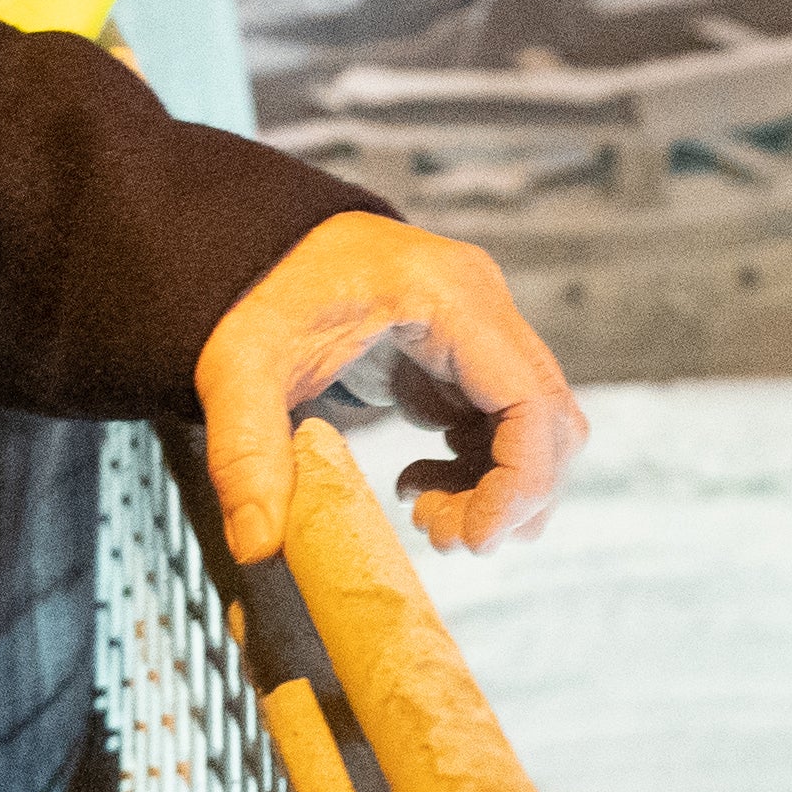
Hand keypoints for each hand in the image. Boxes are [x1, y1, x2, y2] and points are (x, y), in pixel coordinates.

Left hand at [195, 209, 584, 563]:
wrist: (252, 245)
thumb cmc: (254, 289)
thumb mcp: (240, 368)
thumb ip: (249, 454)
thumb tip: (259, 546)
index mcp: (447, 294)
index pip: (531, 401)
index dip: (518, 484)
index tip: (470, 538)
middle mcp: (480, 305)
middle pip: (551, 419)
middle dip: (510, 495)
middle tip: (438, 532)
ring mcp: (478, 329)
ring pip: (535, 429)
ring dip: (495, 489)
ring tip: (423, 512)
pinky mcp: (463, 355)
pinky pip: (502, 426)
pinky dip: (476, 472)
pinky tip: (417, 483)